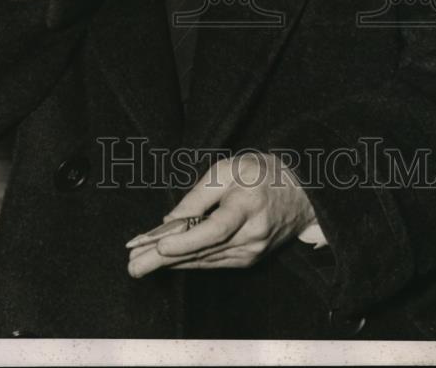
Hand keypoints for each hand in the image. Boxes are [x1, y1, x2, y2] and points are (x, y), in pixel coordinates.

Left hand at [127, 152, 315, 276]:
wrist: (301, 193)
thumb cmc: (261, 173)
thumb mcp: (229, 168)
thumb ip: (199, 194)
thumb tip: (171, 220)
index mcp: (247, 205)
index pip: (215, 228)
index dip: (187, 240)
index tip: (160, 245)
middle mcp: (251, 234)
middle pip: (203, 251)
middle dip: (165, 260)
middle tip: (134, 266)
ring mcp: (252, 251)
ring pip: (205, 260)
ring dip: (171, 264)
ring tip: (141, 265)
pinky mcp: (249, 259)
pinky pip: (214, 262)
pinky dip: (189, 262)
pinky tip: (168, 263)